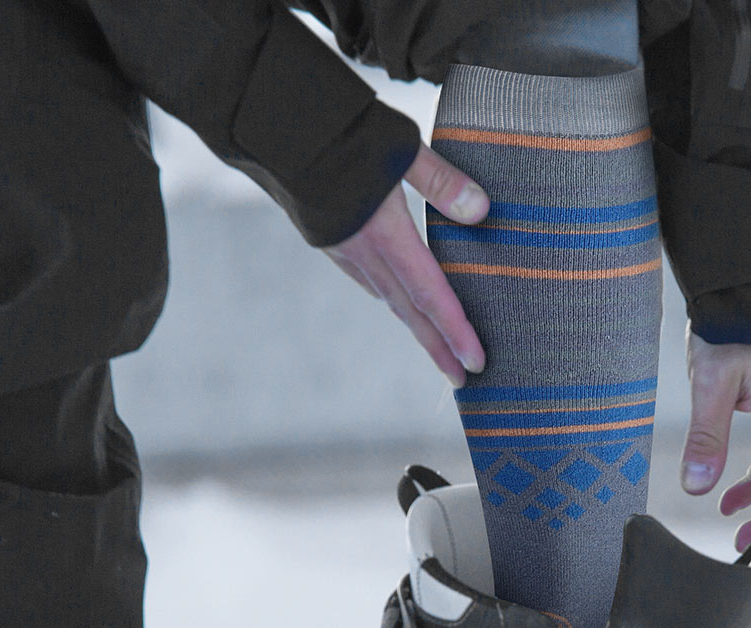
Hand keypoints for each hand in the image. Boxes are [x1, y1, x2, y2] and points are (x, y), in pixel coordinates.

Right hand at [324, 143, 488, 386]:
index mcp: (384, 234)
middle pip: (409, 312)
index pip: (429, 294)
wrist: (270, 125)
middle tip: (462, 378)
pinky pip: (367, 279)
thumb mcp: (400, 146)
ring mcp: (342, 250)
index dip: (454, 332)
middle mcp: (362, 253)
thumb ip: (440, 180)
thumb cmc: (339, 128)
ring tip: (438, 345)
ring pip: (388, 298)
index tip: (475, 362)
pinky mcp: (329, 239)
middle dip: (437, 347)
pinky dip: (391, 296)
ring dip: (416, 326)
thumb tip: (480, 210)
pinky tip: (399, 298)